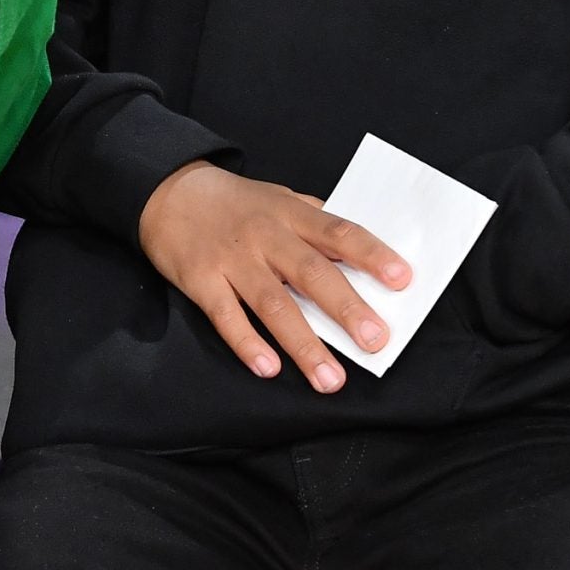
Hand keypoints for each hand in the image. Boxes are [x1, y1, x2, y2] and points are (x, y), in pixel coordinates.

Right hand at [139, 161, 411, 392]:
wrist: (167, 190)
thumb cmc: (235, 203)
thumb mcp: (279, 199)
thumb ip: (317, 223)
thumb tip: (363, 254)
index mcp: (290, 213)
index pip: (339, 232)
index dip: (372, 255)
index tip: (403, 279)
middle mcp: (264, 235)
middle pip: (311, 273)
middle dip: (346, 308)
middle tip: (376, 341)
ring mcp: (232, 259)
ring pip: (273, 304)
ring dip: (304, 344)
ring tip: (331, 379)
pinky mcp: (201, 280)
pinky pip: (226, 316)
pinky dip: (247, 343)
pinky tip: (268, 367)